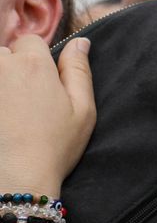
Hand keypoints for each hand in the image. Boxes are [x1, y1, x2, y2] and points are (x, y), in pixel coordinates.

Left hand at [0, 37, 93, 189]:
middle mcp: (1, 68)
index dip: (37, 60)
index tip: (41, 85)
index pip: (30, 41)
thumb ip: (79, 70)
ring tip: (8, 112)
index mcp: (34, 64)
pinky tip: (3, 121)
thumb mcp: (83, 109)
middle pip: (3, 54)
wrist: (15, 181)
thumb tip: (80, 41)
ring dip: (0, 85)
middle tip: (22, 102)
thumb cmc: (54, 148)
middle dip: (12, 69)